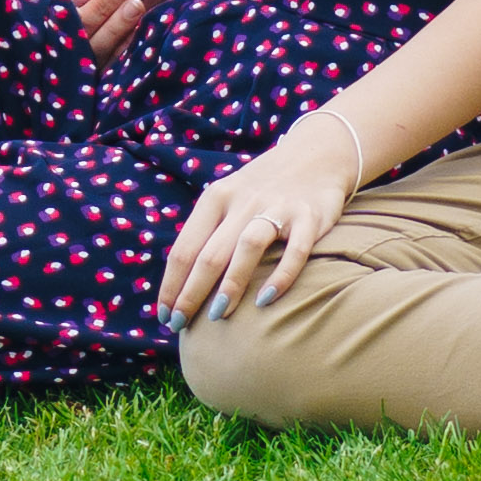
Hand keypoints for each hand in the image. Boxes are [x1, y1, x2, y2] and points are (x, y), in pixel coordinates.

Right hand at [33, 0, 191, 52]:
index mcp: (48, 16)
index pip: (44, 23)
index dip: (62, 12)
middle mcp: (61, 42)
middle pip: (69, 37)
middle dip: (98, 11)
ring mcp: (85, 61)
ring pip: (92, 51)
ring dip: (115, 27)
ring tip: (136, 4)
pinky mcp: (109, 74)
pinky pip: (113, 65)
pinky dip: (126, 45)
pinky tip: (139, 27)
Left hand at [156, 112, 368, 331]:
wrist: (315, 155)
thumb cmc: (261, 188)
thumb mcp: (227, 198)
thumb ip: (208, 232)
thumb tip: (182, 281)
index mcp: (215, 198)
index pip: (184, 248)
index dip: (172, 284)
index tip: (165, 316)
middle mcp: (242, 202)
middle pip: (209, 254)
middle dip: (191, 293)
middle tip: (181, 325)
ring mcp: (276, 208)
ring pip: (246, 248)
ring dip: (230, 285)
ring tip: (217, 316)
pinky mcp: (308, 218)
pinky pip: (294, 251)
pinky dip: (280, 276)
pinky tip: (266, 300)